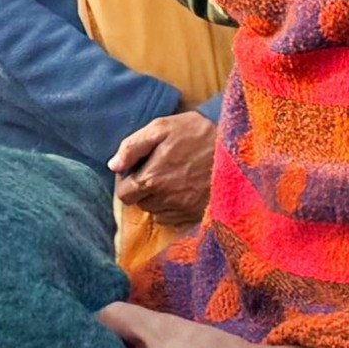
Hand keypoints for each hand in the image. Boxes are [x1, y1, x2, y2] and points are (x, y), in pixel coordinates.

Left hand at [109, 111, 215, 227]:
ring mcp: (183, 210)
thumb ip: (132, 147)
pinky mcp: (198, 214)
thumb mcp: (161, 128)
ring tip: (172, 178)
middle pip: (140, 204)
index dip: (127, 181)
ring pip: (156, 212)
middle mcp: (165, 200)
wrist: (235, 146)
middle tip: (156, 171)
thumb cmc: (195, 133)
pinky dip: (173, 207)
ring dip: (158, 198)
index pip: (124, 194)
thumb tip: (113, 166)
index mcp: (151, 178)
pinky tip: (183, 189)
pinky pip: (174, 219)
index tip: (137, 170)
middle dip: (142, 190)